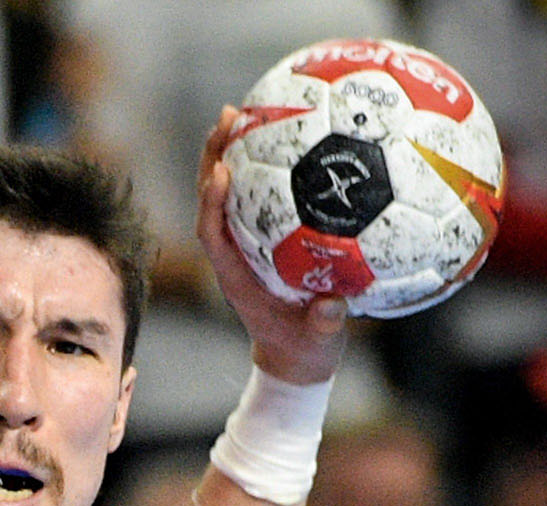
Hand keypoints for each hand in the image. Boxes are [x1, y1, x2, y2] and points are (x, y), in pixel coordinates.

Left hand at [197, 105, 347, 384]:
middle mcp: (235, 252)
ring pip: (233, 190)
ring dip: (234, 151)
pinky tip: (288, 132)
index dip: (212, 203)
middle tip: (230, 116)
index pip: (213, 234)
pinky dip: (267, 164)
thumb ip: (323, 324)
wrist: (296, 355)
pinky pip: (260, 193)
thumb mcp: (317, 340)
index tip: (221, 172)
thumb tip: (334, 307)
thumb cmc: (305, 347)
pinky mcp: (264, 235)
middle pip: (215, 198)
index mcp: (237, 275)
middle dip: (216, 157)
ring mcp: (247, 242)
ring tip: (245, 109)